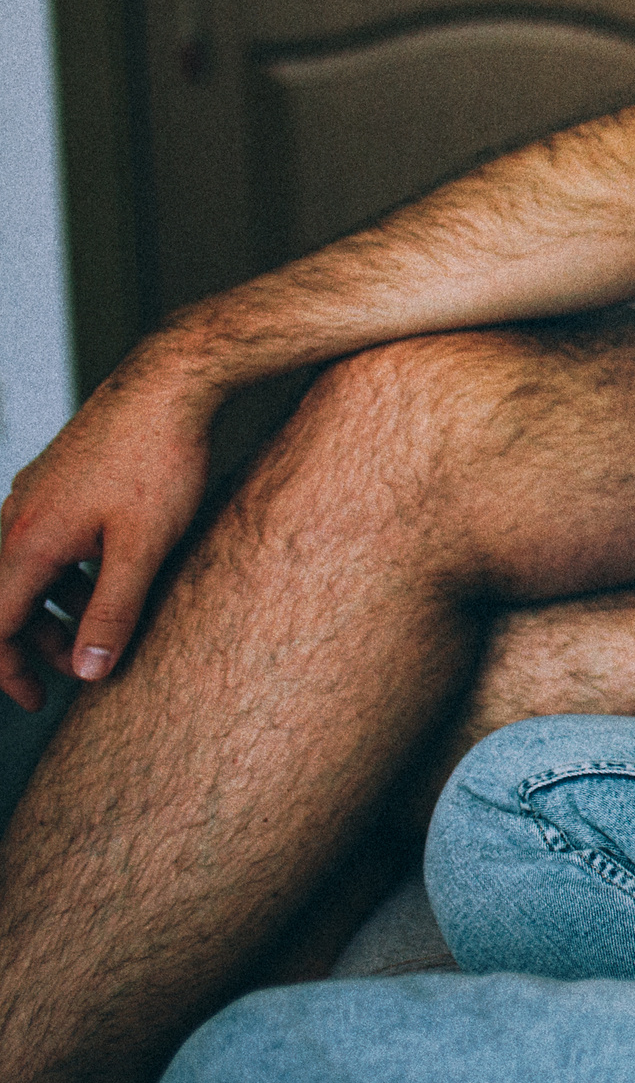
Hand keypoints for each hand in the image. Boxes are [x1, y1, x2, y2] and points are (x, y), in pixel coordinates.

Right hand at [0, 359, 217, 709]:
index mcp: (27, 542)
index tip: (39, 701)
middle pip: (6, 600)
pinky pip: (44, 539)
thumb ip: (114, 611)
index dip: (9, 671)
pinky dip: (66, 571)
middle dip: (36, 645)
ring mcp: (34, 493)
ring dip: (55, 608)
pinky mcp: (57, 477)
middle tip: (80, 672)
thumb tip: (87, 671)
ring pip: (27, 569)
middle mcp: (16, 516)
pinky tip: (107, 577)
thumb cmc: (161, 461)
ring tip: (98, 632)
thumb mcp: (144, 548)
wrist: (170, 381)